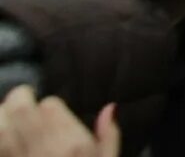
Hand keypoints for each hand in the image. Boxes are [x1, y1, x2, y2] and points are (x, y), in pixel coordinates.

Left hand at [0, 90, 121, 156]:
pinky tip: (4, 132)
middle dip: (18, 97)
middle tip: (23, 96)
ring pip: (1, 128)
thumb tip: (110, 108)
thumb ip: (109, 135)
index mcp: (72, 145)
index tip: (53, 109)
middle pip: (20, 109)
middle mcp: (43, 150)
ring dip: (3, 115)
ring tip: (9, 113)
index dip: (49, 103)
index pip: (50, 106)